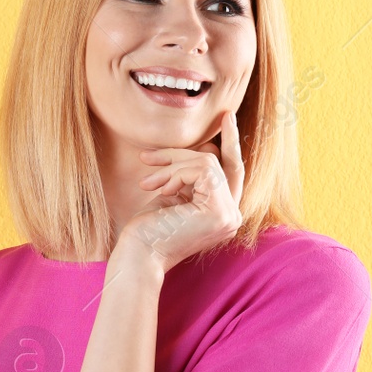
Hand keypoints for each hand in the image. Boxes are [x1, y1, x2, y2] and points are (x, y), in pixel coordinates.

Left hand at [116, 110, 245, 272]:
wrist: (138, 254)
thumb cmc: (148, 230)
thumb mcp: (173, 194)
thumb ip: (192, 176)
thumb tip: (209, 147)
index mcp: (222, 213)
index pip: (233, 172)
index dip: (231, 144)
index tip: (227, 117)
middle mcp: (232, 216)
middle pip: (222, 164)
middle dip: (198, 147)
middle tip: (163, 146)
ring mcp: (229, 215)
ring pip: (207, 163)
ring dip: (172, 166)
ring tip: (147, 183)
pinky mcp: (219, 211)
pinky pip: (202, 170)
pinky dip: (176, 174)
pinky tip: (161, 190)